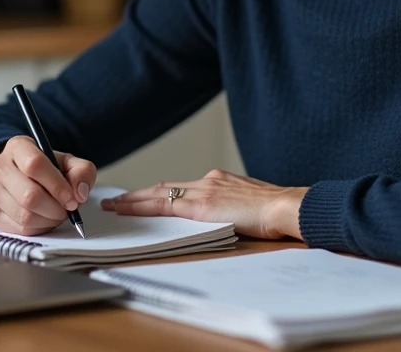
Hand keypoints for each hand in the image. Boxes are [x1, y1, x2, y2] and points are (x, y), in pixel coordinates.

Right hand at [0, 136, 96, 235]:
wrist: (20, 175)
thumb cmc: (46, 169)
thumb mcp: (67, 163)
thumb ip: (81, 172)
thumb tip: (80, 193)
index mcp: (18, 147)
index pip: (35, 164)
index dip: (57, 186)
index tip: (72, 199)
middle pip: (29, 195)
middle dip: (55, 208)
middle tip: (66, 210)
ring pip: (24, 215)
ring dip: (48, 220)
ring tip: (56, 214)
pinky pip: (18, 228)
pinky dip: (37, 229)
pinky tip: (43, 220)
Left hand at [101, 169, 307, 239]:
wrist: (285, 207)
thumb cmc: (275, 212)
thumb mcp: (249, 206)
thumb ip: (230, 209)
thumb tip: (220, 220)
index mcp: (219, 181)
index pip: (180, 187)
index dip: (158, 192)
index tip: (142, 196)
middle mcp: (208, 180)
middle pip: (164, 187)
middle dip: (138, 195)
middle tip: (116, 200)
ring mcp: (203, 191)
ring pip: (159, 194)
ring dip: (135, 200)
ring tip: (115, 205)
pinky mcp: (202, 205)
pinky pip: (165, 205)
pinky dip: (144, 207)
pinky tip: (130, 210)